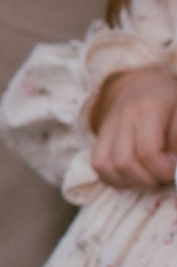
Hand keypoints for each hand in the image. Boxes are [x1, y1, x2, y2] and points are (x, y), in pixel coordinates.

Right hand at [92, 66, 176, 188]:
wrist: (142, 85)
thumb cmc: (170, 101)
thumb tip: (174, 165)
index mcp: (149, 107)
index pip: (148, 151)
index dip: (163, 169)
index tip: (175, 171)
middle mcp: (123, 117)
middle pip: (125, 162)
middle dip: (148, 179)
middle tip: (165, 177)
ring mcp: (107, 127)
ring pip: (108, 166)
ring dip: (132, 181)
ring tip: (151, 178)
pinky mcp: (99, 138)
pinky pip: (98, 166)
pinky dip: (115, 178)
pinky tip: (134, 176)